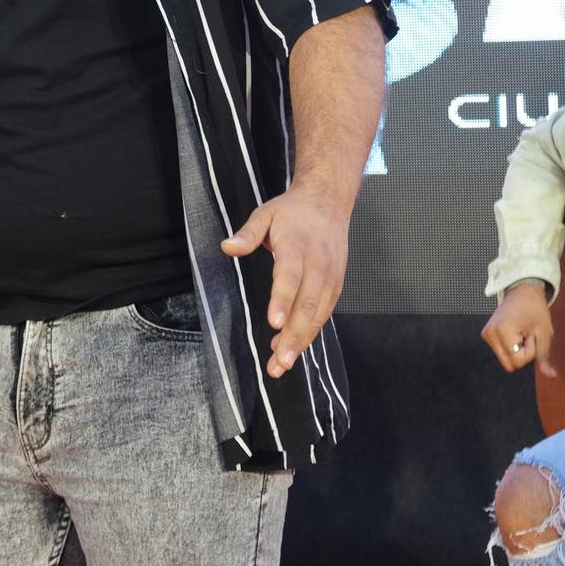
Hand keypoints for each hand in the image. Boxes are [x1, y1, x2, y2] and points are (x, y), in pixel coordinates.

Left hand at [220, 184, 350, 377]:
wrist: (329, 202)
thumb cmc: (293, 211)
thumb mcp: (266, 213)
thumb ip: (248, 233)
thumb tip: (228, 247)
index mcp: (297, 246)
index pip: (289, 277)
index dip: (283, 300)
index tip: (273, 322)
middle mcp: (318, 265)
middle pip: (307, 304)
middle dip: (293, 335)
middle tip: (279, 361)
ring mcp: (330, 277)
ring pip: (318, 314)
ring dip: (301, 341)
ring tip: (282, 364)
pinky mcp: (336, 286)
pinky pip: (324, 314)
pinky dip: (310, 333)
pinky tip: (294, 348)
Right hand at [483, 283, 556, 376]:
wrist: (522, 292)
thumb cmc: (534, 308)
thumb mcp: (544, 332)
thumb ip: (544, 356)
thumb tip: (550, 375)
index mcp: (503, 331)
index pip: (518, 360)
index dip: (530, 352)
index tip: (531, 335)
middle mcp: (490, 334)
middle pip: (509, 364)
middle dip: (522, 354)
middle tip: (527, 336)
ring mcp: (487, 334)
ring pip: (505, 360)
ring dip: (517, 351)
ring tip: (521, 333)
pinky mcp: (486, 335)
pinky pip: (501, 352)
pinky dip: (511, 347)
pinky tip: (515, 333)